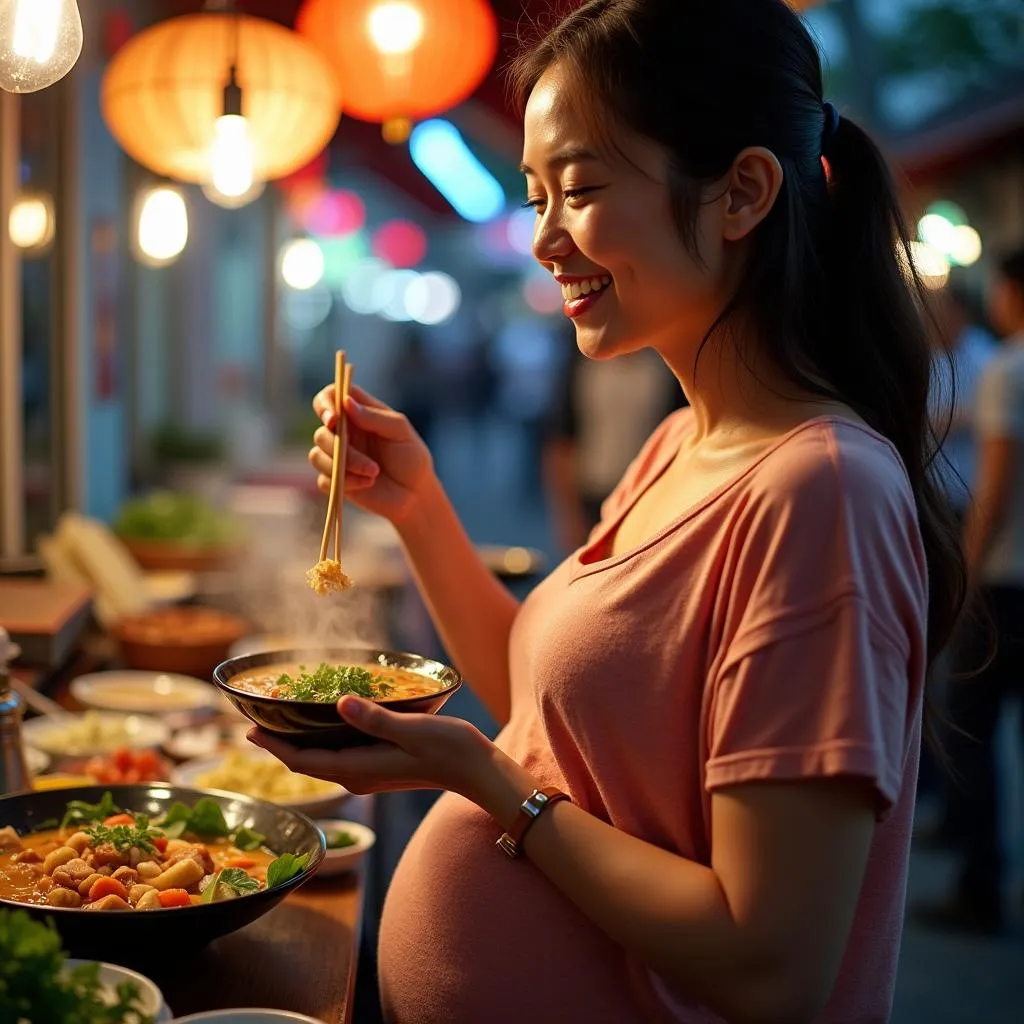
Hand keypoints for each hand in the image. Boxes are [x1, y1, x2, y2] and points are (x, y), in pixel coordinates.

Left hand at [247, 697, 499, 802]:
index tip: (248, 731)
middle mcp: (357, 776)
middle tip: (255, 723)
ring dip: (298, 745)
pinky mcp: (379, 767)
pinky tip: (322, 725)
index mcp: (357, 768)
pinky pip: (337, 757)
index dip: (272, 746)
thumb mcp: (411, 729)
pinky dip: (320, 743)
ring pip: (320, 761)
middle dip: (278, 746)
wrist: (476, 770)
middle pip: (305, 763)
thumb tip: (341, 703)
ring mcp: (368, 774)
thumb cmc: (448, 749)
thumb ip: (374, 719)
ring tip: (280, 723)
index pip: (302, 761)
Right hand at [310, 383, 433, 523]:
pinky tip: (367, 484)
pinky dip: (346, 482)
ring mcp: (337, 457)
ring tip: (374, 473)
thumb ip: (375, 416)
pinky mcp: (335, 480)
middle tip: (371, 463)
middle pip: (321, 432)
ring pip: (317, 456)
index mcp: (358, 413)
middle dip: (341, 448)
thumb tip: (346, 402)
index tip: (333, 418)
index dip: (325, 403)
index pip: (330, 396)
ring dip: (346, 466)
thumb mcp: (400, 431)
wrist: (415, 493)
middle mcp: (343, 432)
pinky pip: (323, 479)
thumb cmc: (411, 457)